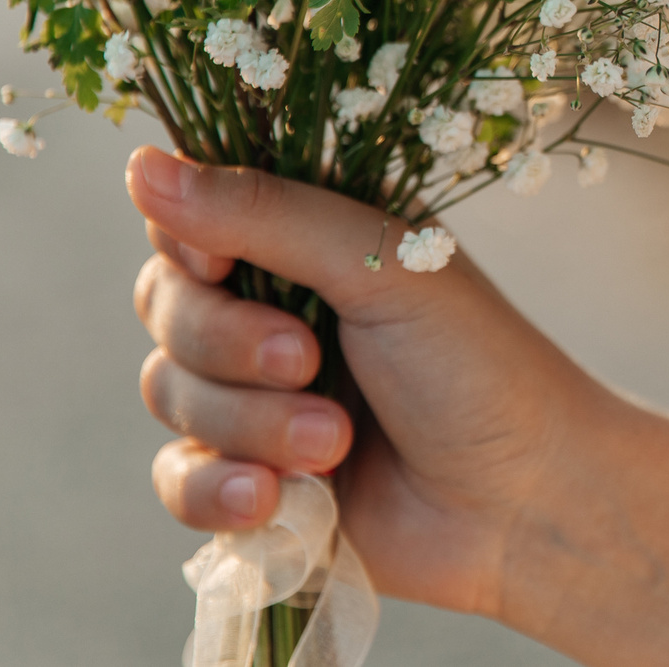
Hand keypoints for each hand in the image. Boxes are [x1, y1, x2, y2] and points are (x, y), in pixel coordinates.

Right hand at [127, 146, 668, 666]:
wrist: (528, 502)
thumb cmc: (480, 367)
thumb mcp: (381, 267)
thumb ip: (263, 214)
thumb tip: (139, 166)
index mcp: (307, 241)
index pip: (190, 217)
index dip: (191, 241)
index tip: (225, 261)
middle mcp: (272, 309)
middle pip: (166, 306)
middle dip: (230, 343)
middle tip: (310, 360)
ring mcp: (256, 397)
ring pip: (169, 394)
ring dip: (249, 423)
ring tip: (335, 442)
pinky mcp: (251, 480)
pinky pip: (175, 479)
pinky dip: (218, 489)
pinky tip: (277, 499)